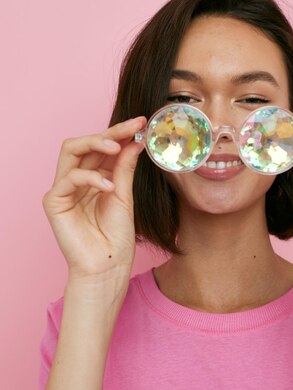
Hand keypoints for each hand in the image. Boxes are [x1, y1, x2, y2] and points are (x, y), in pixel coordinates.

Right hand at [42, 116, 146, 279]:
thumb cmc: (116, 237)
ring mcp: (63, 189)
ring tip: (117, 148)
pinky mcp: (54, 202)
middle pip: (85, 143)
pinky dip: (90, 178)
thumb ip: (125, 168)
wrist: (108, 266)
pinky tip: (108, 186)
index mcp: (94, 177)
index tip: (141, 123)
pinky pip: (69, 178)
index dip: (120, 133)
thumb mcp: (125, 195)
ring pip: (71, 151)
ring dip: (95, 144)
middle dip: (109, 132)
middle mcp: (76, 179)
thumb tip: (135, 140)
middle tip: (132, 128)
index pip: (102, 147)